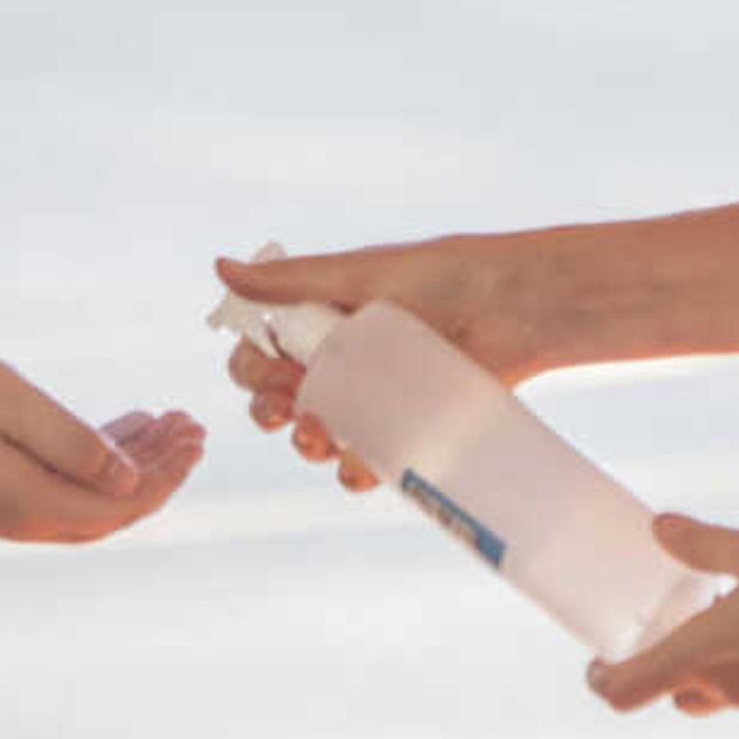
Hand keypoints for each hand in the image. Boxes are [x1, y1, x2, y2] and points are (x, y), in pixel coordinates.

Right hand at [0, 342, 204, 545]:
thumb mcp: (11, 403)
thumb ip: (74, 443)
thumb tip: (130, 481)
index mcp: (33, 505)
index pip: (124, 504)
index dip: (167, 474)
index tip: (194, 433)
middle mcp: (20, 521)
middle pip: (112, 512)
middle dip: (158, 472)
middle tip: (192, 428)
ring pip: (85, 500)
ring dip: (127, 465)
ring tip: (163, 422)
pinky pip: (55, 487)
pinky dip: (91, 462)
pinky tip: (112, 427)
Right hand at [213, 236, 556, 494]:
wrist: (518, 308)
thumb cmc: (443, 276)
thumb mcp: (361, 274)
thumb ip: (290, 279)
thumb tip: (220, 267)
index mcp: (318, 322)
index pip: (260, 355)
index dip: (252, 371)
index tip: (266, 373)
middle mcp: (339, 364)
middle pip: (278, 403)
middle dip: (270, 413)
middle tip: (287, 410)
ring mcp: (372, 400)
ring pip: (317, 438)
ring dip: (306, 445)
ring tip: (319, 435)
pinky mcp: (407, 429)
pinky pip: (367, 461)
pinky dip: (356, 470)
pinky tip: (360, 465)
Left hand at [587, 515, 738, 715]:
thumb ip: (704, 544)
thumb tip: (660, 529)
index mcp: (704, 656)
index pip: (627, 692)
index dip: (602, 681)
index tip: (598, 662)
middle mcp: (731, 689)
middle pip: (673, 694)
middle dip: (660, 670)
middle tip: (661, 627)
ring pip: (718, 694)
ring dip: (707, 665)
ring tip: (719, 614)